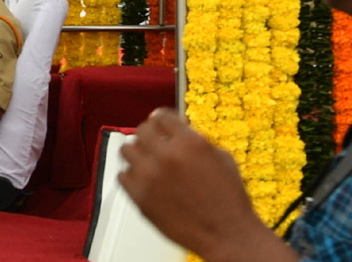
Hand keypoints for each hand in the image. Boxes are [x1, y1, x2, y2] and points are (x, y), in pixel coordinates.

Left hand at [119, 109, 293, 261]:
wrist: (228, 235)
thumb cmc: (229, 201)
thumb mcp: (222, 158)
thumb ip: (197, 140)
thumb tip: (178, 130)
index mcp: (189, 142)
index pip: (162, 116)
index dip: (163, 119)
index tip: (161, 123)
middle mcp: (166, 155)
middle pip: (142, 129)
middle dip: (150, 134)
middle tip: (155, 141)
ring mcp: (150, 176)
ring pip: (127, 149)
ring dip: (137, 153)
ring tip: (147, 160)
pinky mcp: (140, 197)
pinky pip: (122, 175)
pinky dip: (131, 176)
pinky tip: (143, 180)